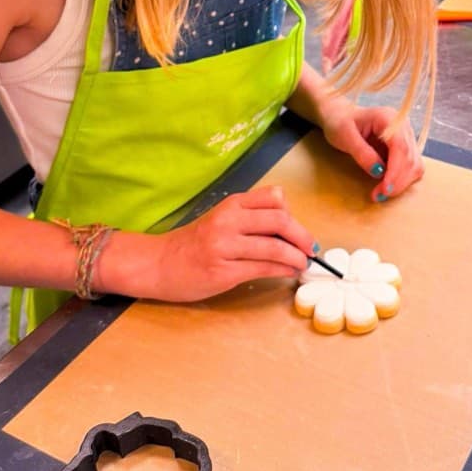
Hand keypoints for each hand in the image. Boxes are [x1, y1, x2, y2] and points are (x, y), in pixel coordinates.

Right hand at [148, 185, 314, 301]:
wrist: (159, 264)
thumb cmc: (193, 243)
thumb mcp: (221, 218)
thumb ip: (250, 215)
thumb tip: (287, 216)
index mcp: (231, 204)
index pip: (273, 199)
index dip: (293, 214)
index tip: (301, 229)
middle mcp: (228, 221)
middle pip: (279, 220)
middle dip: (302, 235)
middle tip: (312, 248)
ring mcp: (225, 246)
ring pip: (273, 246)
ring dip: (296, 256)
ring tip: (304, 262)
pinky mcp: (223, 271)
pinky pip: (262, 268)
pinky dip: (282, 269)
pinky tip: (289, 272)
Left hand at [320, 100, 423, 203]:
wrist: (340, 116)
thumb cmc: (340, 123)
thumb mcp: (345, 136)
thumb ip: (362, 153)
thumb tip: (378, 172)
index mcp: (389, 118)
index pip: (400, 146)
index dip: (396, 170)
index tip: (385, 188)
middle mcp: (403, 126)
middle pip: (410, 158)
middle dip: (397, 181)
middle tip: (378, 196)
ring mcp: (406, 137)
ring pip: (415, 165)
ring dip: (401, 183)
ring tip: (381, 193)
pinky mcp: (404, 148)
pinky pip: (411, 167)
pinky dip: (402, 180)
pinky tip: (387, 185)